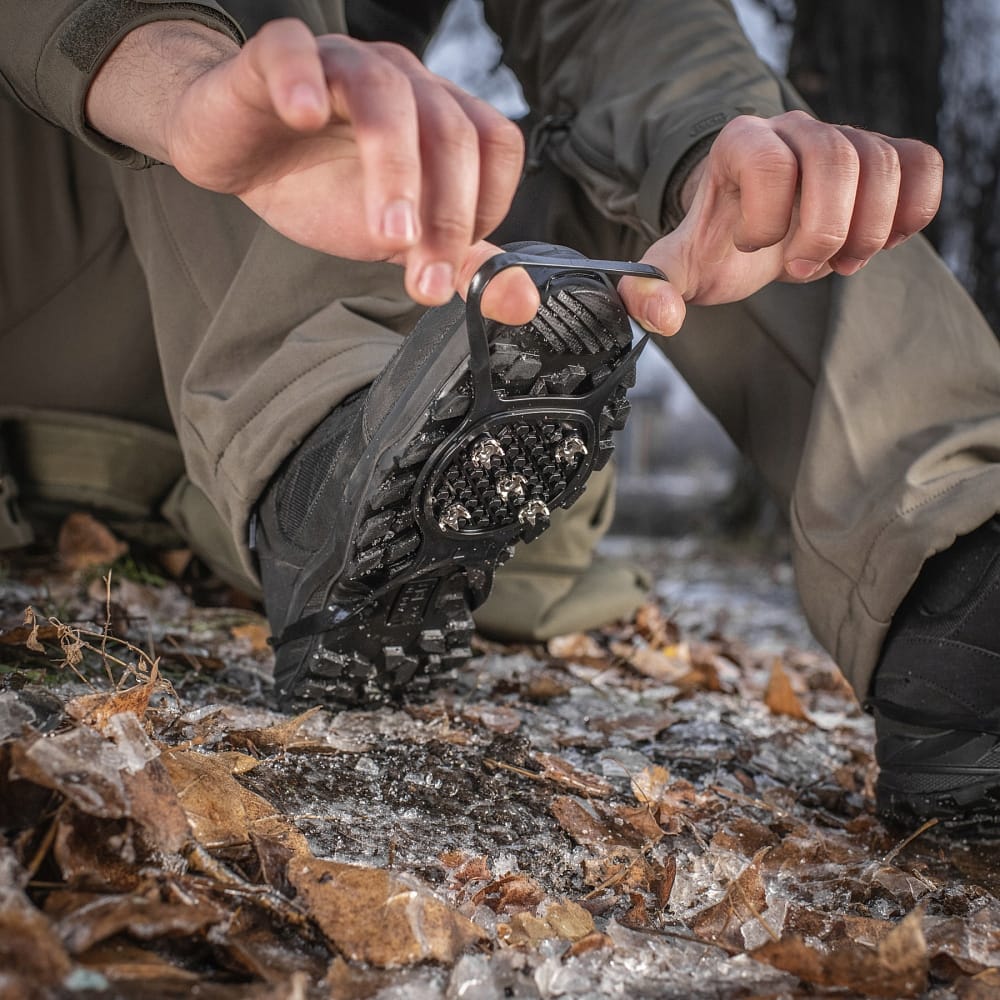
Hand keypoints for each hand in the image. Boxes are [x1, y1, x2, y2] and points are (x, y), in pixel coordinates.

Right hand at [87, 19, 537, 322]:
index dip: (486, 205)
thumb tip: (522, 303)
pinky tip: (303, 118)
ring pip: (386, 97)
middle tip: (426, 282)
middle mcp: (402, 79)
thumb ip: (459, 262)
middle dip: (447, 215)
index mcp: (439, 115)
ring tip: (387, 235)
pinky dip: (301, 81)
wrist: (238, 155)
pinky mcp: (274, 57)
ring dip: (394, 171)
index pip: (494, 145)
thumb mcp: (398, 237)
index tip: (451, 261)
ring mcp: (341, 61)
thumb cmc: (321, 187)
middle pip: (449, 130)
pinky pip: (292, 50)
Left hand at [619, 110, 943, 334]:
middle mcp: (795, 130)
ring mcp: (844, 139)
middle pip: (836, 156)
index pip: (768, 161)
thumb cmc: (720, 244)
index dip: (766, 217)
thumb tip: (662, 319)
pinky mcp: (883, 158)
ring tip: (838, 262)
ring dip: (867, 230)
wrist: (753, 229)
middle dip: (825, 228)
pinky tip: (879, 241)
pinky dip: (911, 211)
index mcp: (741, 143)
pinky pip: (921, 166)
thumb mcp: (679, 268)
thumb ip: (653, 290)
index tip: (752, 248)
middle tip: (801, 269)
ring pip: (882, 165)